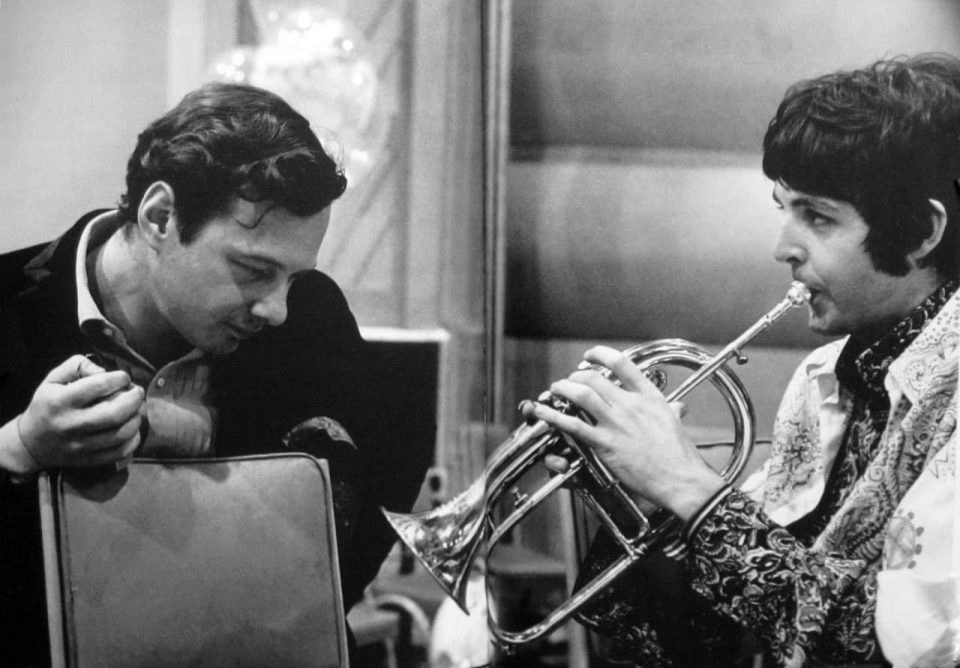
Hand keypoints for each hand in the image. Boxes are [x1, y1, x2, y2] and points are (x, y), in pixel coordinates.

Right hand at [17, 355, 143, 469]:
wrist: (30, 443)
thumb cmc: (47, 405)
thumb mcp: (53, 379)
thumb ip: (77, 366)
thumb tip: (104, 370)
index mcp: (60, 401)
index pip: (98, 386)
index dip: (119, 378)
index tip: (124, 377)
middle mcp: (71, 424)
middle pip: (113, 414)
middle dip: (134, 399)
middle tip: (137, 392)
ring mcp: (81, 445)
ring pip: (121, 434)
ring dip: (136, 418)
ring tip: (136, 409)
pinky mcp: (89, 460)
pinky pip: (120, 452)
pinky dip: (133, 439)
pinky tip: (131, 428)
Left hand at [531, 346, 723, 520]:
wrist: (680, 479)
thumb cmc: (680, 455)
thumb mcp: (677, 424)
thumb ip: (673, 411)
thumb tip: (679, 408)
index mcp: (649, 396)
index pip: (621, 363)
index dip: (600, 355)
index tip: (588, 357)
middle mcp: (631, 405)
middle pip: (595, 378)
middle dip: (576, 376)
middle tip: (569, 381)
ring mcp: (617, 423)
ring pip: (582, 395)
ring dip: (564, 389)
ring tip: (555, 390)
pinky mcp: (606, 443)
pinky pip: (574, 425)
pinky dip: (554, 417)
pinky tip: (544, 413)